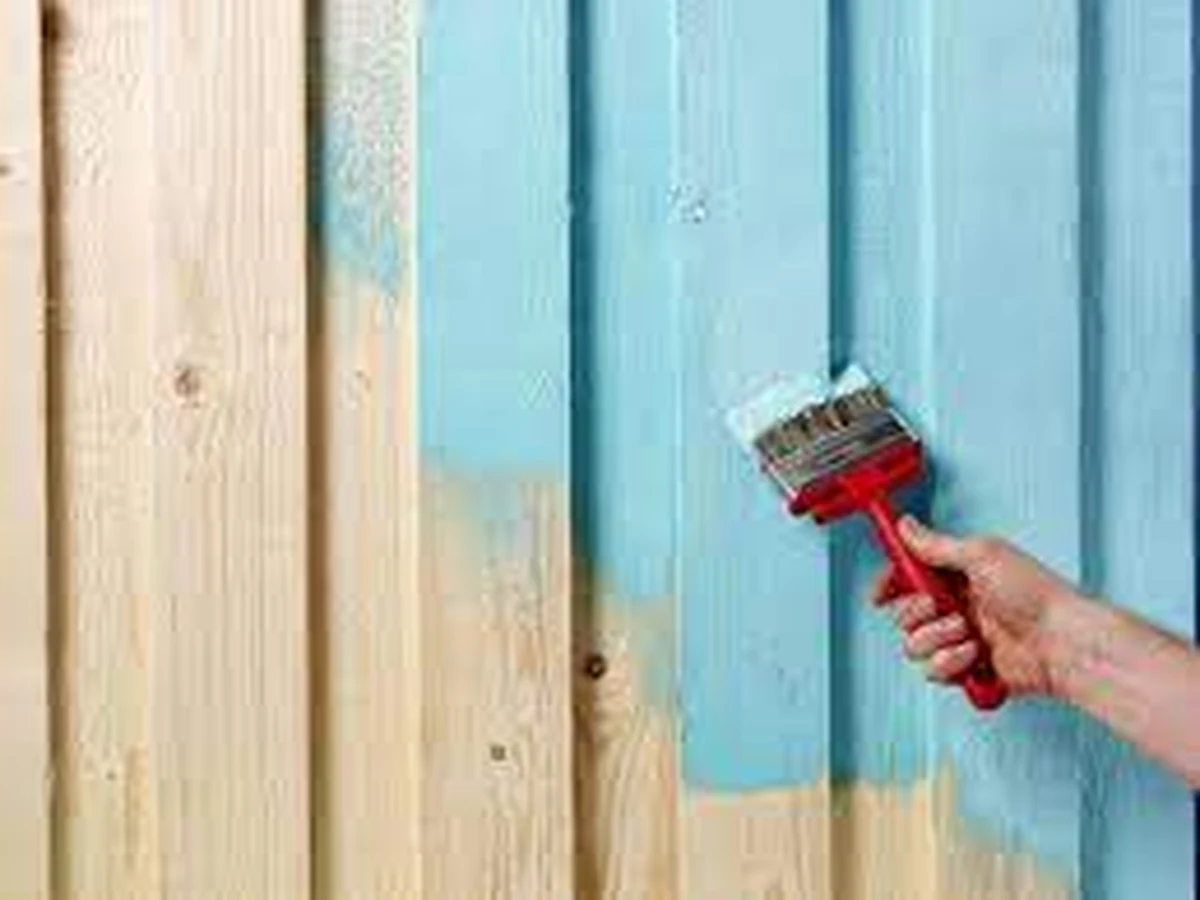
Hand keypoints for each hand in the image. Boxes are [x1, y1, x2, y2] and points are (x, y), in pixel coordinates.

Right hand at [872, 516, 1080, 697]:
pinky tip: (977, 655)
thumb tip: (907, 526)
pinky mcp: (967, 669)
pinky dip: (953, 663)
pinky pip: (936, 671)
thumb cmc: (1035, 594)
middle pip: (904, 615)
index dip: (890, 584)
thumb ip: (936, 545)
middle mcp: (956, 607)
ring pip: (915, 646)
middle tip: (943, 607)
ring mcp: (960, 640)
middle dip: (918, 614)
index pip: (909, 577)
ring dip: (938, 639)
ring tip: (968, 634)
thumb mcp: (982, 555)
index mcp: (957, 576)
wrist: (1062, 643)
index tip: (881, 592)